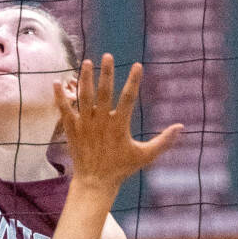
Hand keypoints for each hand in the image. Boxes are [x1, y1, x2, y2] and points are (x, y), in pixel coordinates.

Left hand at [54, 55, 182, 197]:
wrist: (95, 182)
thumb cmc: (121, 168)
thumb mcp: (145, 156)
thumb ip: (164, 141)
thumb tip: (181, 127)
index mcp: (119, 126)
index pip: (128, 98)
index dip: (133, 81)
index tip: (137, 65)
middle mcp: (101, 122)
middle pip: (104, 93)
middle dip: (106, 73)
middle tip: (107, 56)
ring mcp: (85, 125)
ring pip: (84, 97)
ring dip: (85, 79)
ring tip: (87, 62)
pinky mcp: (72, 130)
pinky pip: (64, 110)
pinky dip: (59, 97)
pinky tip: (56, 82)